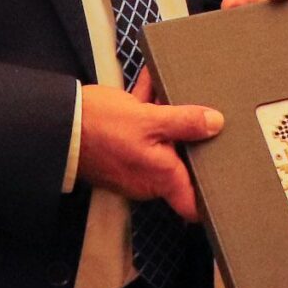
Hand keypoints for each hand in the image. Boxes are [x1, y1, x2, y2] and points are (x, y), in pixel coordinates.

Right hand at [77, 72, 221, 221]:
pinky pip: (142, 129)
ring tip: (180, 90)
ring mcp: (134, 163)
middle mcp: (149, 177)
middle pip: (181, 164)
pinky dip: (148, 108)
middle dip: (193, 140)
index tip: (229, 188)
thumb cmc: (101, 128)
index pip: (192, 206)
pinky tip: (152, 81)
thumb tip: (216, 123)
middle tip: (213, 120)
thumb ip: (185, 122)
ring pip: (161, 141)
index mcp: (161, 177)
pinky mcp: (120, 147)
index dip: (211, 202)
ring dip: (169, 117)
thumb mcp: (149, 120)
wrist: (58, 124)